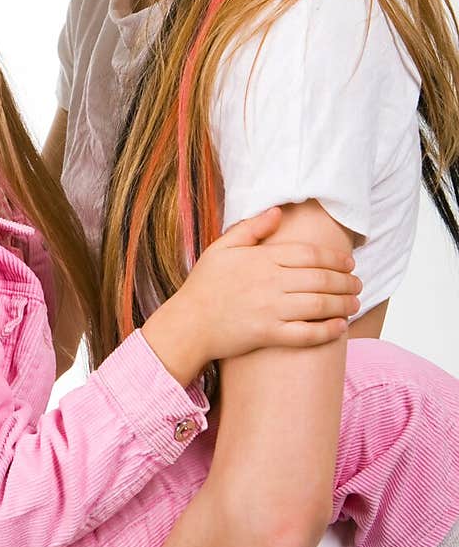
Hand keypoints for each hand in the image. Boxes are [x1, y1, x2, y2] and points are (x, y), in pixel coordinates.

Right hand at [146, 206, 360, 376]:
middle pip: (321, 279)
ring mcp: (270, 310)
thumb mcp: (222, 248)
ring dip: (343, 304)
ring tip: (355, 303)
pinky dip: (327, 331)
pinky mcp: (268, 335)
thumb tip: (278, 211)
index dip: (336, 258)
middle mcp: (270, 283)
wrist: (187, 324)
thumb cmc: (204, 285)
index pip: (310, 254)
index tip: (350, 263)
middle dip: (346, 282)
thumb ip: (251, 228)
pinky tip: (339, 327)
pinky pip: (305, 334)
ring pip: (319, 305)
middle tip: (358, 284)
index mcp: (262, 259)